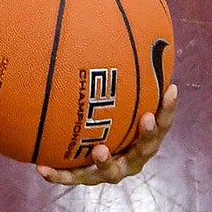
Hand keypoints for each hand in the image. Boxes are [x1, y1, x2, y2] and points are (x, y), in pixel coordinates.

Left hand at [38, 84, 177, 185]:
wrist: (88, 154)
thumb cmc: (106, 118)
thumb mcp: (115, 100)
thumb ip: (120, 79)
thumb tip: (116, 35)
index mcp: (144, 139)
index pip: (163, 122)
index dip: (169, 108)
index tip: (171, 90)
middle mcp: (132, 156)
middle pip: (145, 148)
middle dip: (149, 134)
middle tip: (147, 119)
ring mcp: (110, 169)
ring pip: (110, 170)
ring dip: (106, 160)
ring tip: (99, 150)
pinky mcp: (86, 176)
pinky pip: (71, 175)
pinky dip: (58, 174)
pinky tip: (40, 168)